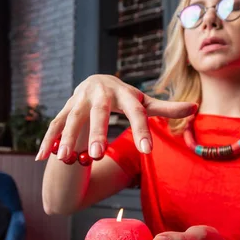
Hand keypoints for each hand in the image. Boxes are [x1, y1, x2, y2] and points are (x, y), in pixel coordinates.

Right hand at [35, 74, 196, 161]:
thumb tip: (195, 107)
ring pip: (72, 118)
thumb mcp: (144, 102)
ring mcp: (79, 100)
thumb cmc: (126, 98)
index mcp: (124, 93)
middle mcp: (100, 94)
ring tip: (65, 157)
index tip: (147, 152)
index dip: (141, 131)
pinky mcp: (64, 109)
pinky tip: (43, 158)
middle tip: (98, 154)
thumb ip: (166, 107)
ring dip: (68, 137)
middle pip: (99, 113)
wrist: (96, 81)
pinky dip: (48, 141)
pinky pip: (54, 125)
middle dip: (97, 132)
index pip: (136, 112)